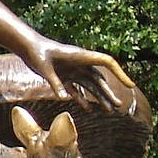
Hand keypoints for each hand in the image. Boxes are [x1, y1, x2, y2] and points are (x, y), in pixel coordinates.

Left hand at [19, 38, 137, 111]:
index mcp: (81, 56)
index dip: (120, 73)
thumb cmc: (36, 53)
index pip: (107, 62)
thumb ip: (54, 82)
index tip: (130, 85)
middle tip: (119, 106)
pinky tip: (88, 108)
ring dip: (98, 98)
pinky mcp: (64, 76)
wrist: (27, 47)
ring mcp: (73, 70)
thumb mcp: (44, 68)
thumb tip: (65, 98)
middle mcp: (80, 63)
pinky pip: (76, 89)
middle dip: (109, 92)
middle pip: (99, 79)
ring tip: (108, 110)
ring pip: (90, 86)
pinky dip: (82, 98)